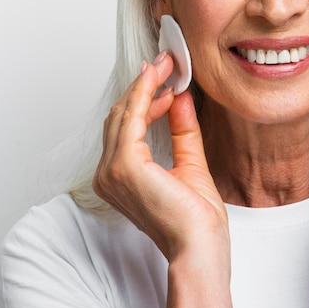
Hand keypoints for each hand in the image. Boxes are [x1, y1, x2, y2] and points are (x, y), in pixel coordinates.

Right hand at [92, 52, 229, 263]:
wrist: (200, 245)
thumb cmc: (195, 217)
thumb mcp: (190, 161)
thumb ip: (182, 130)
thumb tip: (181, 97)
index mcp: (119, 176)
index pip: (125, 125)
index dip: (144, 97)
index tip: (164, 76)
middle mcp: (107, 174)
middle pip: (120, 115)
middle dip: (144, 85)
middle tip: (165, 62)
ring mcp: (112, 170)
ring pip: (124, 113)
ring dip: (145, 85)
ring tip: (166, 66)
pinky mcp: (125, 166)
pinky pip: (132, 118)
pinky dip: (145, 94)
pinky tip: (160, 81)